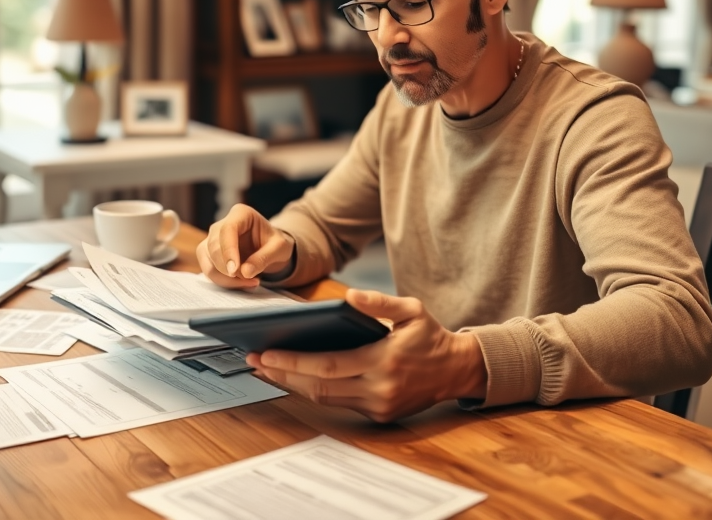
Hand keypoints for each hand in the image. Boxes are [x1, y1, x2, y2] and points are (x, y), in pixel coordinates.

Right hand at [196, 203, 294, 289]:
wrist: (270, 249)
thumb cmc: (275, 244)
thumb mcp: (280, 248)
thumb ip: (264, 258)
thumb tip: (245, 272)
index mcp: (241, 214)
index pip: (227, 229)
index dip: (228, 251)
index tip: (234, 271)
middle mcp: (222, 224)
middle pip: (214, 246)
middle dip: (227, 268)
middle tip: (249, 280)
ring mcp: (212, 239)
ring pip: (208, 260)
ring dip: (225, 278)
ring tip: (250, 282)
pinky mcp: (209, 254)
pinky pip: (208, 269)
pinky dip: (223, 281)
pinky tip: (242, 283)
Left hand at [246, 289, 487, 421]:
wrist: (457, 370)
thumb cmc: (431, 336)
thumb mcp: (412, 310)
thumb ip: (380, 302)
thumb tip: (350, 296)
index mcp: (384, 361)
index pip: (327, 365)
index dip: (293, 363)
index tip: (266, 354)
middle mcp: (379, 389)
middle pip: (319, 387)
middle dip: (283, 375)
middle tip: (254, 361)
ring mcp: (378, 406)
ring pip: (326, 399)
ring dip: (293, 385)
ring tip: (266, 369)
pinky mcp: (379, 415)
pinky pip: (339, 404)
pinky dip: (315, 391)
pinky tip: (296, 378)